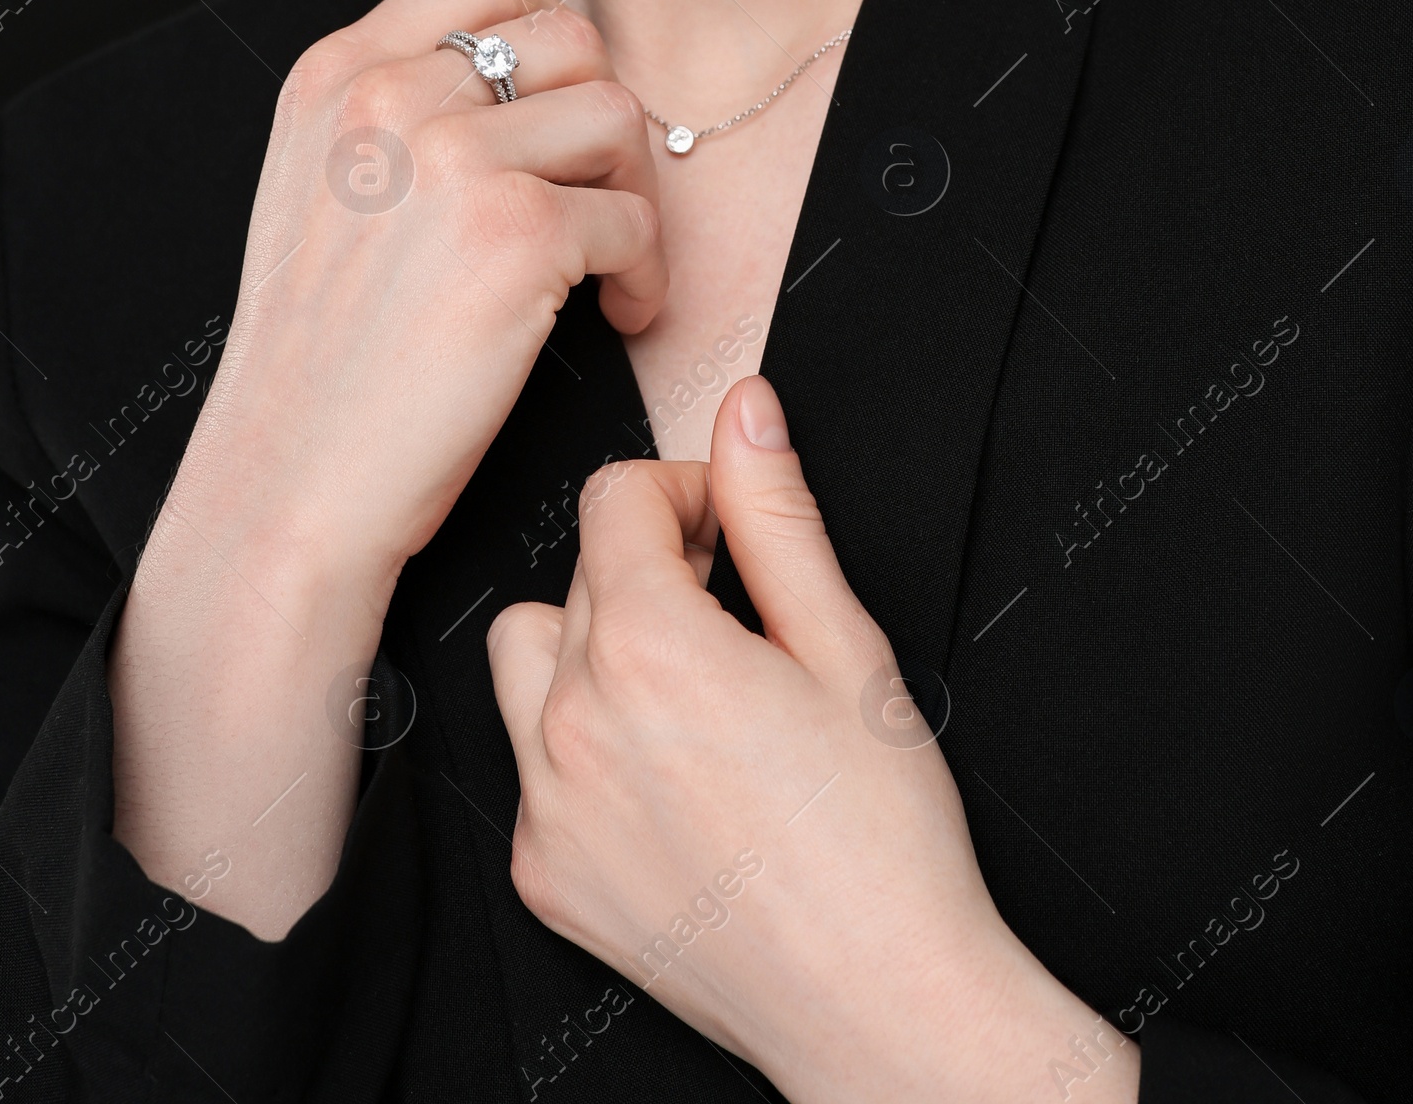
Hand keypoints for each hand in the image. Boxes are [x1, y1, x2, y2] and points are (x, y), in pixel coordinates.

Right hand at [111, 0, 666, 936]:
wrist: (287, 486)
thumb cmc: (317, 362)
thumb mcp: (317, 190)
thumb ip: (396, 111)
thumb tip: (521, 69)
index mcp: (336, 75)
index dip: (545, 36)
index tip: (554, 112)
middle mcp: (388, 97)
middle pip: (569, 38)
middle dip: (598, 122)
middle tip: (591, 199)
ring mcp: (451, 159)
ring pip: (616, 116)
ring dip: (631, 192)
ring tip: (603, 264)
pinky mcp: (516, 234)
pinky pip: (636, 216)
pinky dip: (643, 272)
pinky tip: (611, 314)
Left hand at [488, 377, 1139, 1103]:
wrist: (882, 1005)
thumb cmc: (884, 837)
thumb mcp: (845, 646)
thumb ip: (776, 514)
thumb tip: (745, 408)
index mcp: (651, 648)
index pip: (613, 497)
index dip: (684, 493)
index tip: (729, 531)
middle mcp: (575, 722)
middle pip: (577, 571)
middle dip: (652, 567)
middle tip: (736, 615)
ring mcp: (547, 805)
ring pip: (528, 659)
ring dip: (594, 648)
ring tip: (687, 690)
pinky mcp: (542, 874)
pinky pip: (531, 766)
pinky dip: (582, 751)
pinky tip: (672, 780)